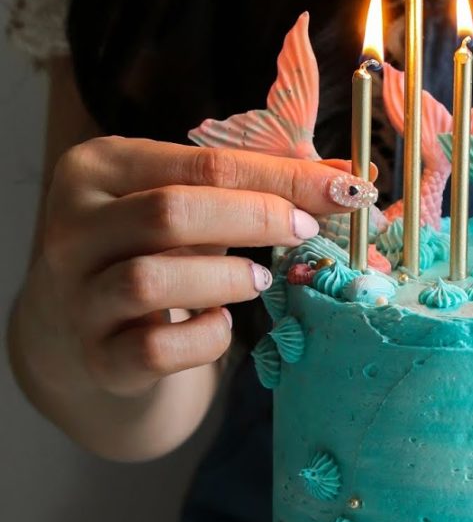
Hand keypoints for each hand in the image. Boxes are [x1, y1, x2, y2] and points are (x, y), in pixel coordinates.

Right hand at [36, 136, 376, 398]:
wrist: (92, 329)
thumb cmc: (156, 249)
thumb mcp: (193, 203)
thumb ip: (259, 184)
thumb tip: (350, 176)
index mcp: (98, 169)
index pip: (203, 163)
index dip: (281, 177)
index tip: (342, 189)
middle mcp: (73, 228)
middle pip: (170, 212)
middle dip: (256, 219)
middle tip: (306, 232)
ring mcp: (79, 296)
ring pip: (152, 280)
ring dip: (226, 278)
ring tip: (259, 279)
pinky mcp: (98, 358)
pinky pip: (157, 348)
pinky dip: (206, 337)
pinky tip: (221, 323)